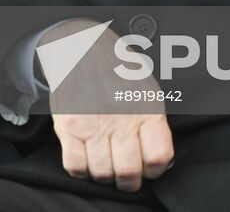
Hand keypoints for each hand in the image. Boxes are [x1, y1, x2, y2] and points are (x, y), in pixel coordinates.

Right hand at [42, 20, 174, 192]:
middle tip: (125, 176)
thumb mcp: (146, 89)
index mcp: (146, 109)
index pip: (157, 158)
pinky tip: (85, 158)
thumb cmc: (116, 68)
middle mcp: (121, 118)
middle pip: (128, 173)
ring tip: (104, 163)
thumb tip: (160, 159)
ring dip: (103, 175)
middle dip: (128, 182)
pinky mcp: (68, 126)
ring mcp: (93, 124)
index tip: (146, 168)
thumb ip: (154, 124)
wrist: (80, 47)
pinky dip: (80, 170)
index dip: (152, 171)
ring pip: (101, 173)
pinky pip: (75, 166)